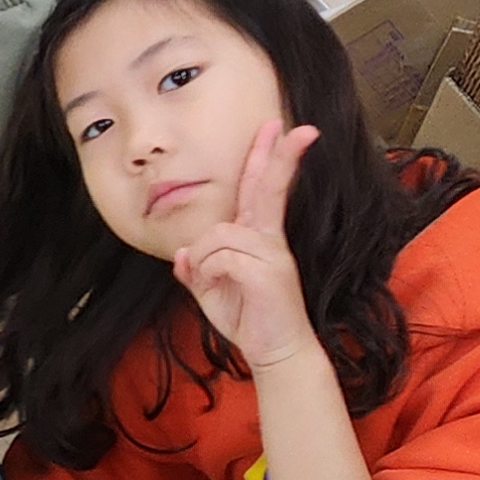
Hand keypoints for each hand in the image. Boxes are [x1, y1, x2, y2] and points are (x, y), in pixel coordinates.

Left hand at [171, 121, 320, 372]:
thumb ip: (197, 270)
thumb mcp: (211, 292)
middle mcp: (268, 239)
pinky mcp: (268, 272)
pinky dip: (208, 273)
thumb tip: (184, 254)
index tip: (284, 129)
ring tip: (214, 286)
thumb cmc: (247, 318)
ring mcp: (271, 254)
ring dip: (204, 262)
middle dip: (278, 156)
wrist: (275, 352)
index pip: (260, 189)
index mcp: (257, 237)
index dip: (269, 158)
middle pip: (267, 189)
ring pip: (217, 234)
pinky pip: (219, 257)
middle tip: (295, 127)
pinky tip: (217, 289)